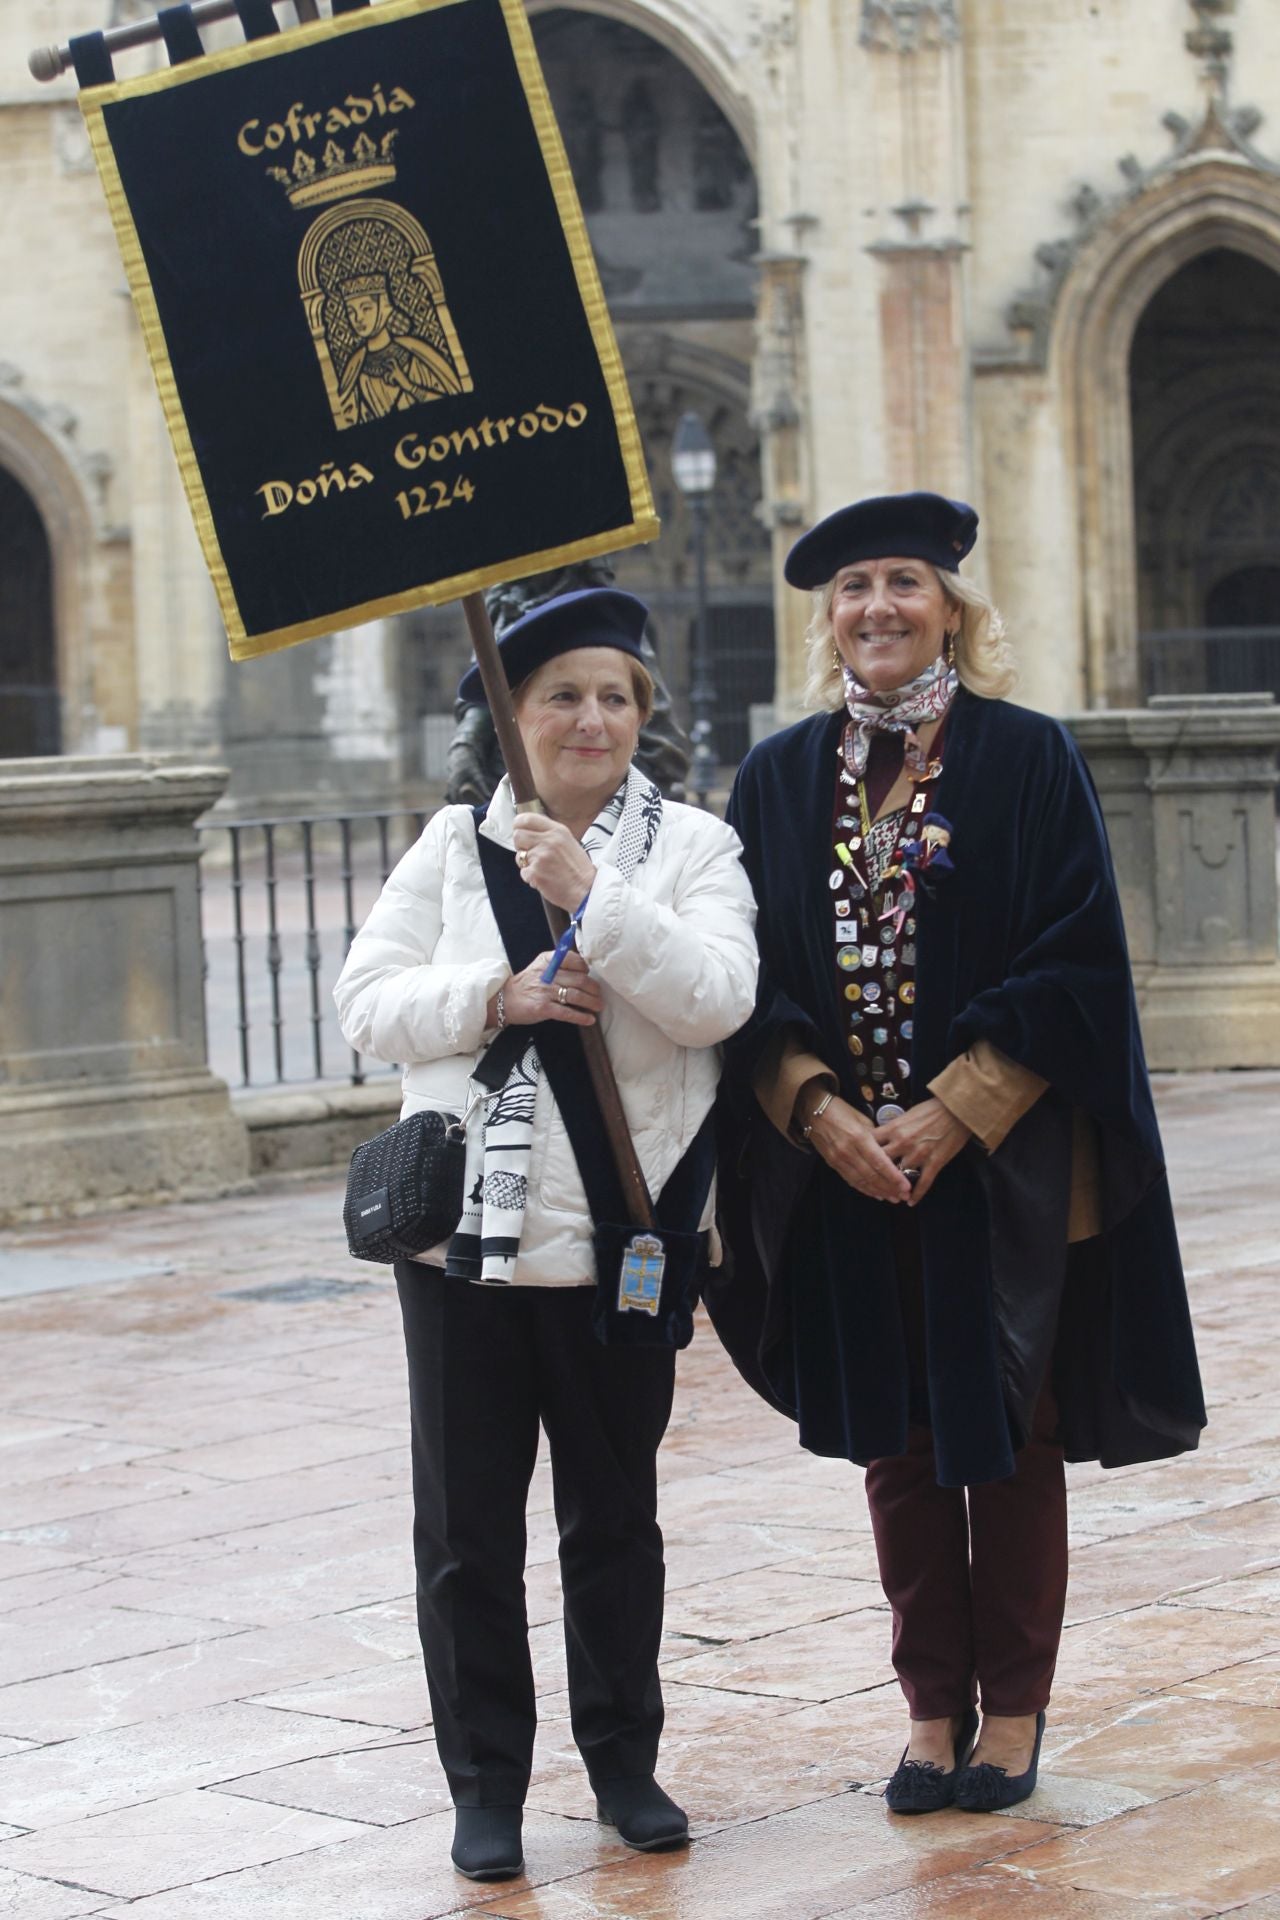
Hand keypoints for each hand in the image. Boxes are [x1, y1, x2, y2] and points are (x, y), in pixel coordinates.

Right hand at [488, 950, 602, 1028]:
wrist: (505, 1000)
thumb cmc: (527, 984)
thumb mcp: (540, 967)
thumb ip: (558, 964)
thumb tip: (584, 968)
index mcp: (548, 961)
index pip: (573, 960)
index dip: (585, 968)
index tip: (589, 975)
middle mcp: (548, 974)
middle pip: (579, 980)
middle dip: (593, 989)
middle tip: (599, 995)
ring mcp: (545, 992)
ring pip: (576, 996)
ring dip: (591, 1002)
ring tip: (598, 1007)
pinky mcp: (543, 1008)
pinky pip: (567, 1012)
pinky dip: (581, 1017)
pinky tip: (589, 1020)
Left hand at [512, 813, 596, 910]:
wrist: (586, 890)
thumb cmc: (578, 869)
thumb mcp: (568, 842)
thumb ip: (550, 834)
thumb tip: (529, 830)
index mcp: (557, 831)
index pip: (527, 818)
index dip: (519, 825)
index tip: (520, 830)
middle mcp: (548, 841)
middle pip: (518, 835)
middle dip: (521, 846)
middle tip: (532, 854)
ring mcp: (540, 857)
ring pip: (519, 856)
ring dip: (526, 864)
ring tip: (543, 869)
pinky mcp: (535, 873)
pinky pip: (523, 872)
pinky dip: (531, 878)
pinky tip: (544, 878)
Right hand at [804, 1091, 912, 1203]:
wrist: (813, 1110)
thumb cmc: (841, 1110)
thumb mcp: (862, 1119)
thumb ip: (875, 1137)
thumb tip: (889, 1151)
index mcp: (859, 1137)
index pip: (879, 1162)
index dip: (893, 1177)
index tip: (906, 1186)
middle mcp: (848, 1151)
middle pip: (871, 1176)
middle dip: (889, 1188)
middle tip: (903, 1196)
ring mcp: (838, 1159)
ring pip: (861, 1181)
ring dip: (878, 1192)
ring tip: (892, 1198)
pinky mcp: (832, 1164)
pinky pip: (850, 1180)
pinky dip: (864, 1189)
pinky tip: (875, 1194)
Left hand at [873, 1096, 971, 1205]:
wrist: (956, 1110)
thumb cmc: (931, 1109)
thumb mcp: (906, 1114)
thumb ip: (893, 1127)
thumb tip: (882, 1137)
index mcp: (893, 1129)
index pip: (870, 1144)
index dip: (863, 1154)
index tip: (860, 1162)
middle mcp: (902, 1143)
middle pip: (881, 1164)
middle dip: (875, 1175)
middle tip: (872, 1184)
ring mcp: (918, 1155)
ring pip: (900, 1177)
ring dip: (894, 1188)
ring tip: (890, 1196)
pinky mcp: (934, 1163)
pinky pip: (923, 1183)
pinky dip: (917, 1195)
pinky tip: (911, 1202)